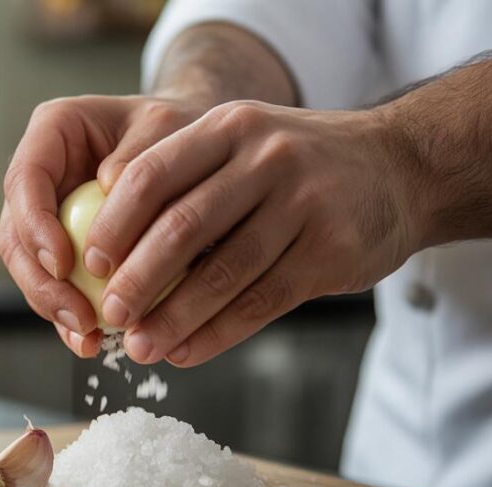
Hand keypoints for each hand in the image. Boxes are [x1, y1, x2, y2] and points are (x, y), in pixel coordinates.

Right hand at [0, 95, 207, 357]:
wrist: (196, 151)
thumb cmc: (180, 130)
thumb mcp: (167, 127)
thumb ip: (140, 154)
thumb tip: (109, 185)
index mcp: (53, 132)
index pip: (25, 180)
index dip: (35, 225)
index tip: (62, 262)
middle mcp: (41, 176)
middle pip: (17, 235)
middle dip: (41, 283)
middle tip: (76, 316)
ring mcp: (48, 217)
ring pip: (31, 269)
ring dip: (54, 308)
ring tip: (86, 338)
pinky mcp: (66, 252)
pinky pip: (60, 288)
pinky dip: (73, 318)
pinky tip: (92, 343)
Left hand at [89, 100, 420, 365]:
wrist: (402, 169)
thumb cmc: (301, 168)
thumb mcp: (246, 145)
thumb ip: (189, 182)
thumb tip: (107, 251)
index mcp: (229, 128)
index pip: (154, 174)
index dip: (115, 223)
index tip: (89, 264)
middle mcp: (266, 159)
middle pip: (183, 227)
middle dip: (137, 279)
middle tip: (109, 315)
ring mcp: (304, 205)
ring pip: (222, 274)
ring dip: (173, 318)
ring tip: (140, 348)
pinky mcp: (330, 252)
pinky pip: (260, 302)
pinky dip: (216, 334)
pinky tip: (185, 352)